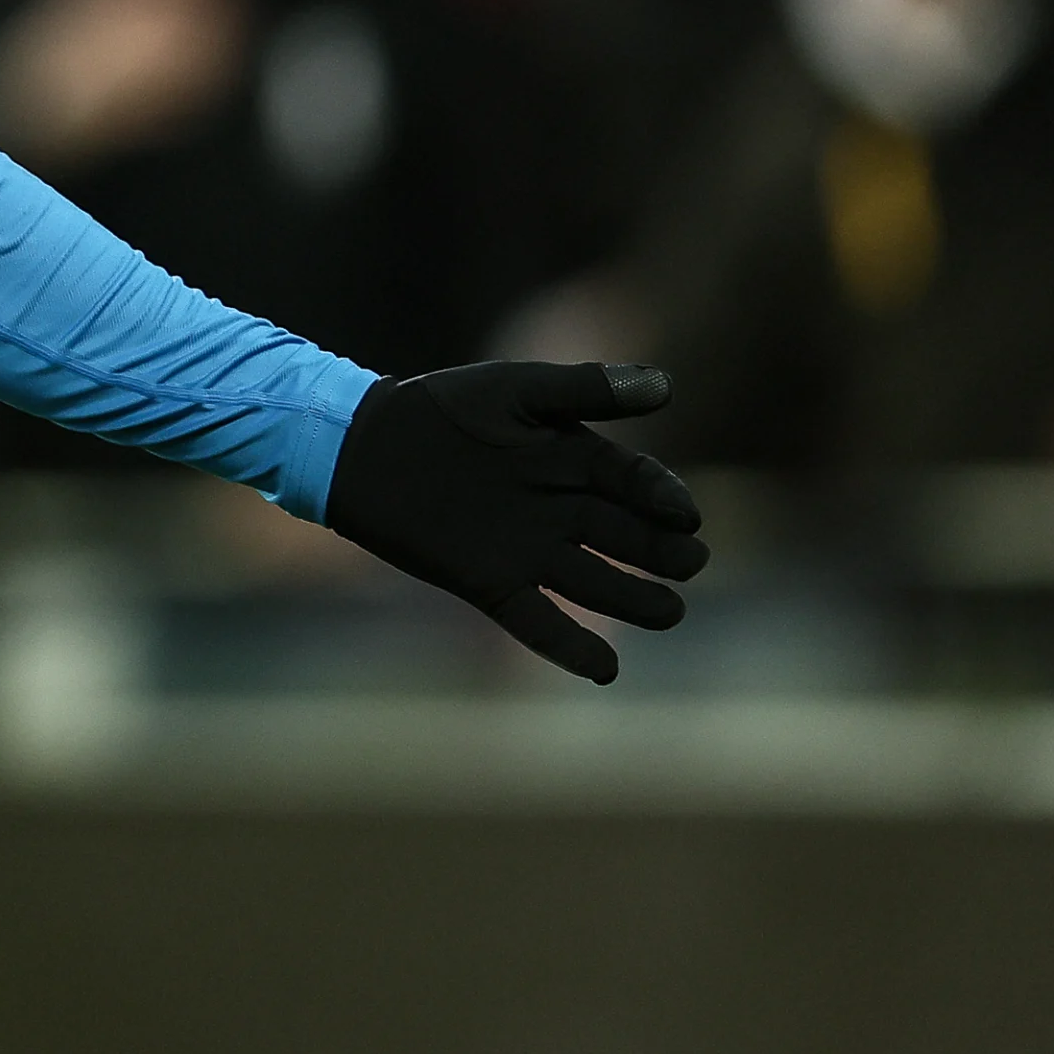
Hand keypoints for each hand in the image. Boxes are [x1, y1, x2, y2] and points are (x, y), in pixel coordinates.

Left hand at [325, 360, 707, 682]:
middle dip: (663, 552)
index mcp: (576, 460)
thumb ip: (583, 389)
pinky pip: (538, 622)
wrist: (364, 446)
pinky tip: (606, 669)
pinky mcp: (492, 584)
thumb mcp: (513, 390)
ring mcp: (529, 551)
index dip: (664, 499)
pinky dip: (571, 647)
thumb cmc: (441, 409)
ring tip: (669, 613)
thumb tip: (665, 385)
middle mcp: (562, 511)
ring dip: (634, 600)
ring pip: (595, 583)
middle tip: (689, 563)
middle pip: (627, 537)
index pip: (638, 484)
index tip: (684, 514)